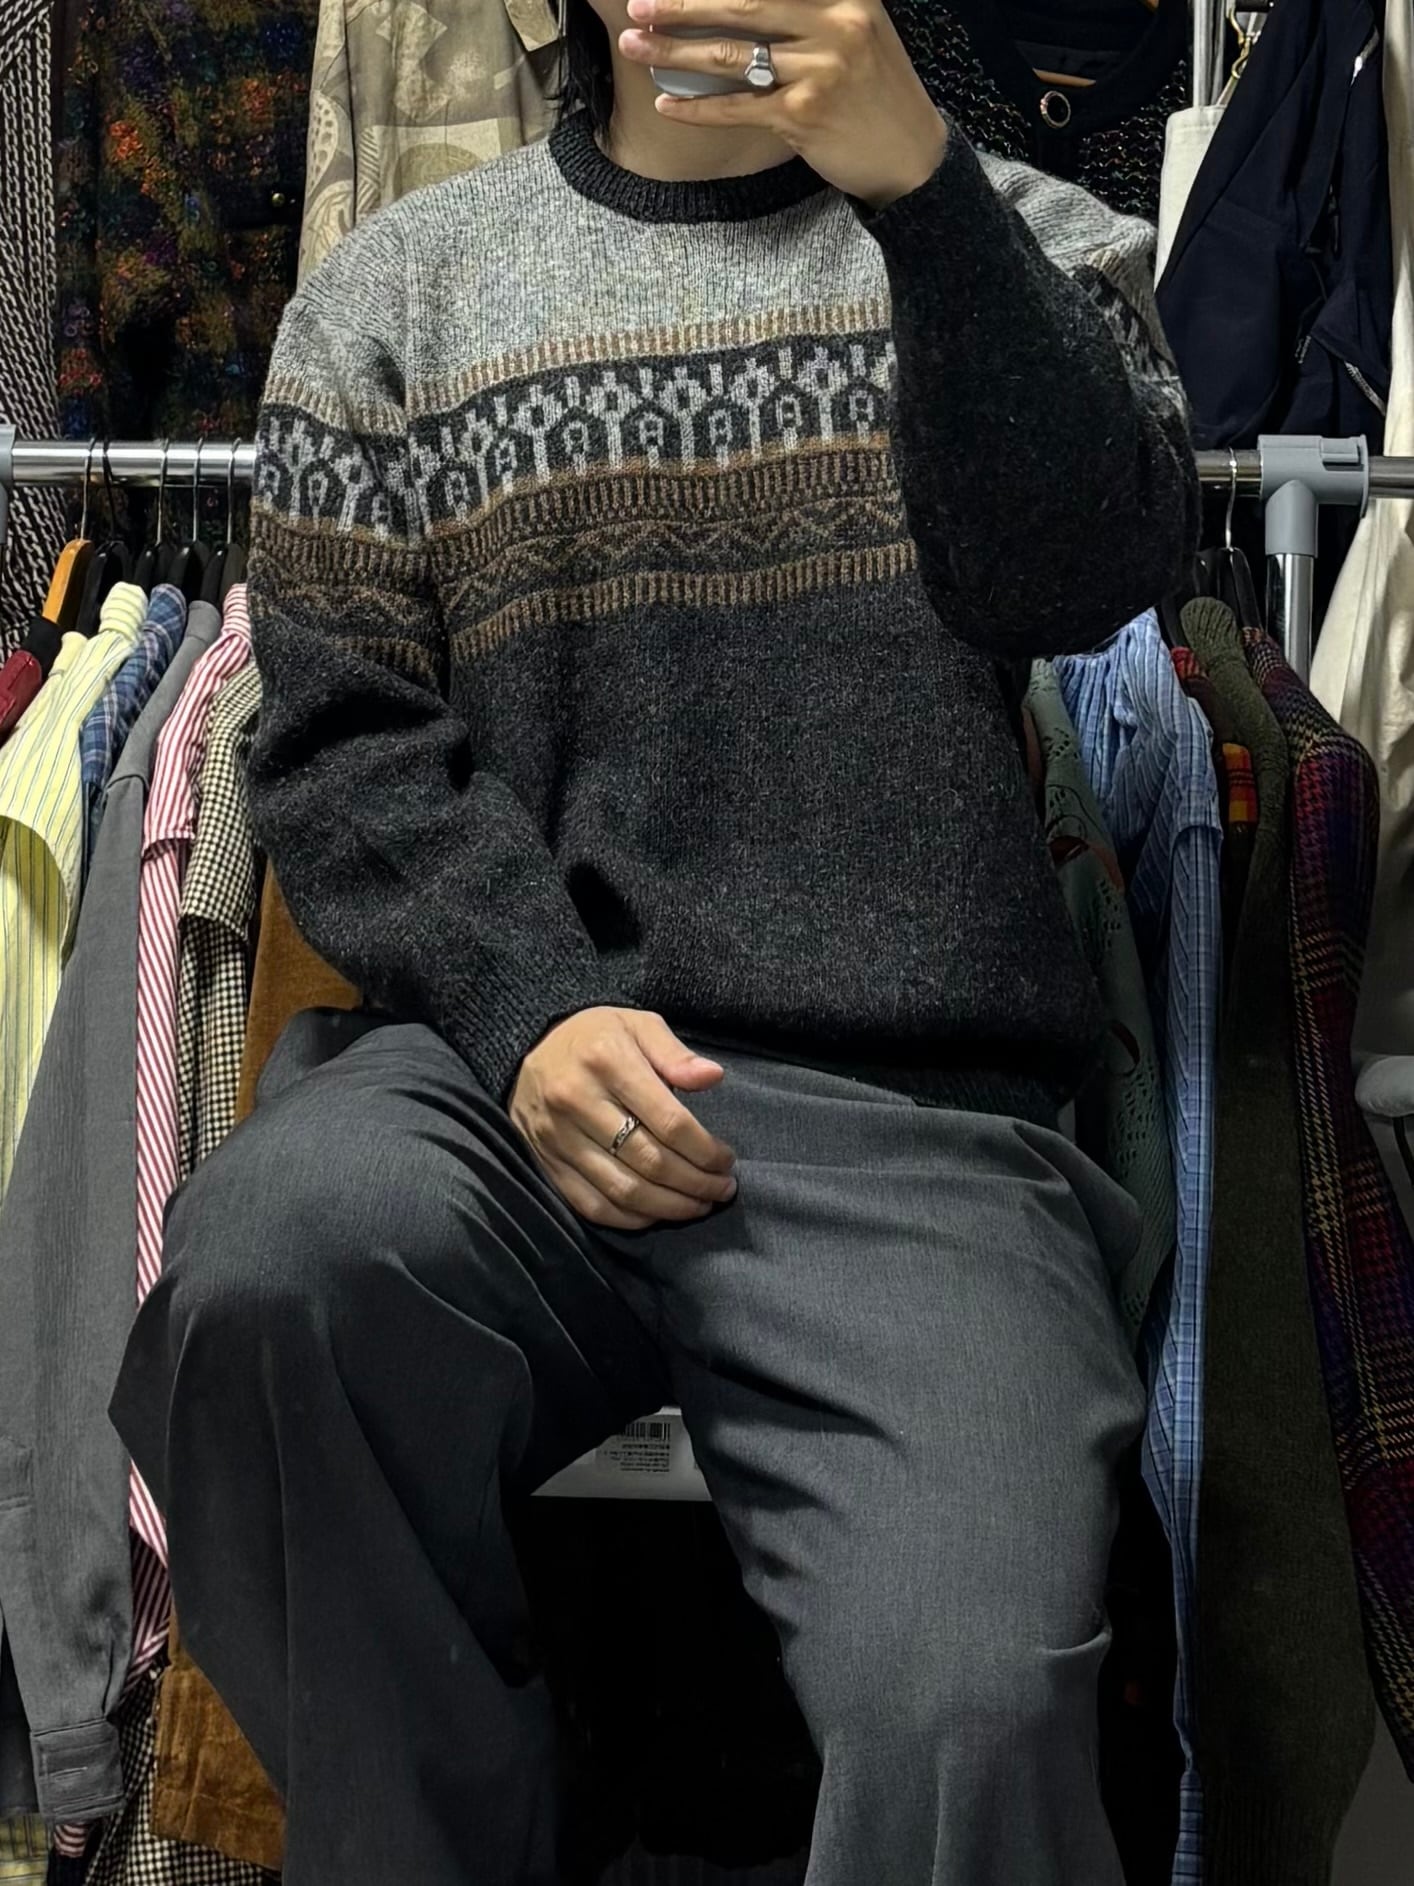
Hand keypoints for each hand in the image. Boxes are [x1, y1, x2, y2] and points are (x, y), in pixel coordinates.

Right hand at [510, 1007, 738, 1229]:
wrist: (529, 1047)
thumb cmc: (597, 1036)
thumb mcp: (639, 1024)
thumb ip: (675, 1053)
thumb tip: (713, 1077)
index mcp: (606, 1061)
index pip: (669, 1122)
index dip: (706, 1150)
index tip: (726, 1161)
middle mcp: (577, 1101)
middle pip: (650, 1161)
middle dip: (695, 1183)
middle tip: (722, 1188)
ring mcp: (558, 1137)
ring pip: (623, 1190)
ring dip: (669, 1207)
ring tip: (699, 1204)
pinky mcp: (547, 1162)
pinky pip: (592, 1205)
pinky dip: (630, 1218)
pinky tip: (657, 1213)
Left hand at [618, 0, 947, 208]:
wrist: (911, 153)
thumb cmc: (874, 89)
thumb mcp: (856, 27)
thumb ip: (811, 7)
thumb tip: (742, 5)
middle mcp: (836, 21)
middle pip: (741, 5)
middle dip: (681, 5)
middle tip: (639, 4)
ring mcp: (820, 69)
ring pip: (731, 56)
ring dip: (675, 51)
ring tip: (636, 46)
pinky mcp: (805, 115)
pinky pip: (738, 108)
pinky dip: (698, 107)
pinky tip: (667, 103)